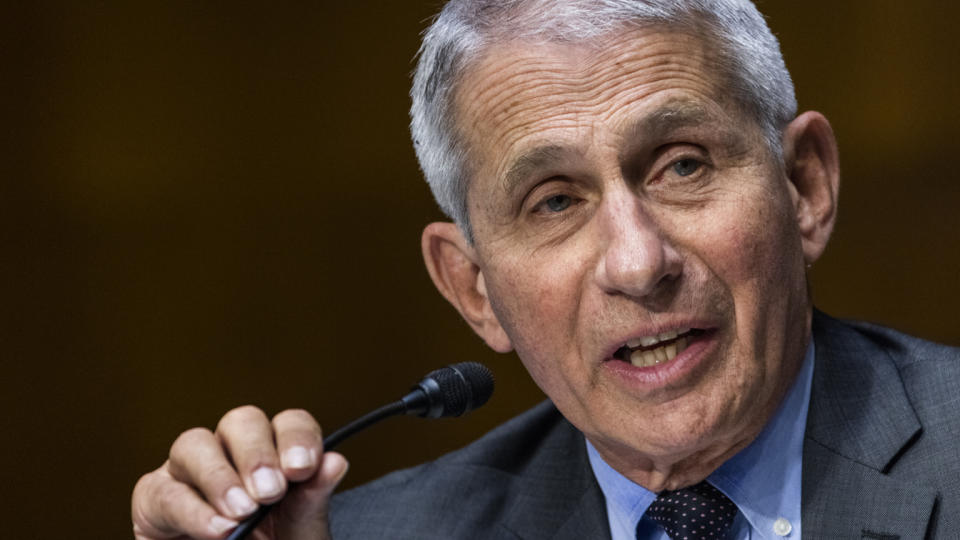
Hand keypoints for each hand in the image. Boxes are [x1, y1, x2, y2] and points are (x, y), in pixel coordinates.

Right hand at [132, 406, 348, 539]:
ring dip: (219, 475)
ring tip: (240, 511)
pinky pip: (163, 490)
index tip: (304, 468)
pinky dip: (191, 510)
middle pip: (241, 421)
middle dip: (257, 453)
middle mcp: (231, 455)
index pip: (288, 423)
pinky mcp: (153, 499)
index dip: (297, 437)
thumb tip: (336, 462)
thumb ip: (311, 502)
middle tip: (271, 491)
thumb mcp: (299, 536)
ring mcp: (189, 472)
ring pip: (195, 443)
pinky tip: (216, 529)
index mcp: (275, 456)